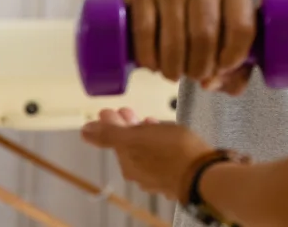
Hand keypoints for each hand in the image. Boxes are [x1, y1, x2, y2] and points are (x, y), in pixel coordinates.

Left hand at [82, 108, 213, 200]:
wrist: (202, 173)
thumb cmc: (171, 152)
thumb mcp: (135, 136)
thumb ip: (109, 133)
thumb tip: (85, 130)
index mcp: (128, 163)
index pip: (113, 140)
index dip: (113, 123)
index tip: (114, 110)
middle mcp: (140, 173)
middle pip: (130, 147)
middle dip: (128, 127)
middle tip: (130, 112)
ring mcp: (159, 176)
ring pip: (147, 151)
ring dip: (145, 135)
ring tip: (151, 121)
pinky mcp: (177, 174)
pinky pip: (164, 156)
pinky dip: (162, 144)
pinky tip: (169, 136)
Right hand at [127, 0, 254, 94]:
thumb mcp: (223, 14)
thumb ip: (233, 59)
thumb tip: (213, 84)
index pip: (242, 29)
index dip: (233, 60)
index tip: (221, 70)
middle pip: (206, 39)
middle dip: (200, 69)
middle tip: (194, 75)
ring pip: (175, 42)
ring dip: (174, 69)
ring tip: (174, 72)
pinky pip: (146, 35)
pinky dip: (150, 59)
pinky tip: (153, 64)